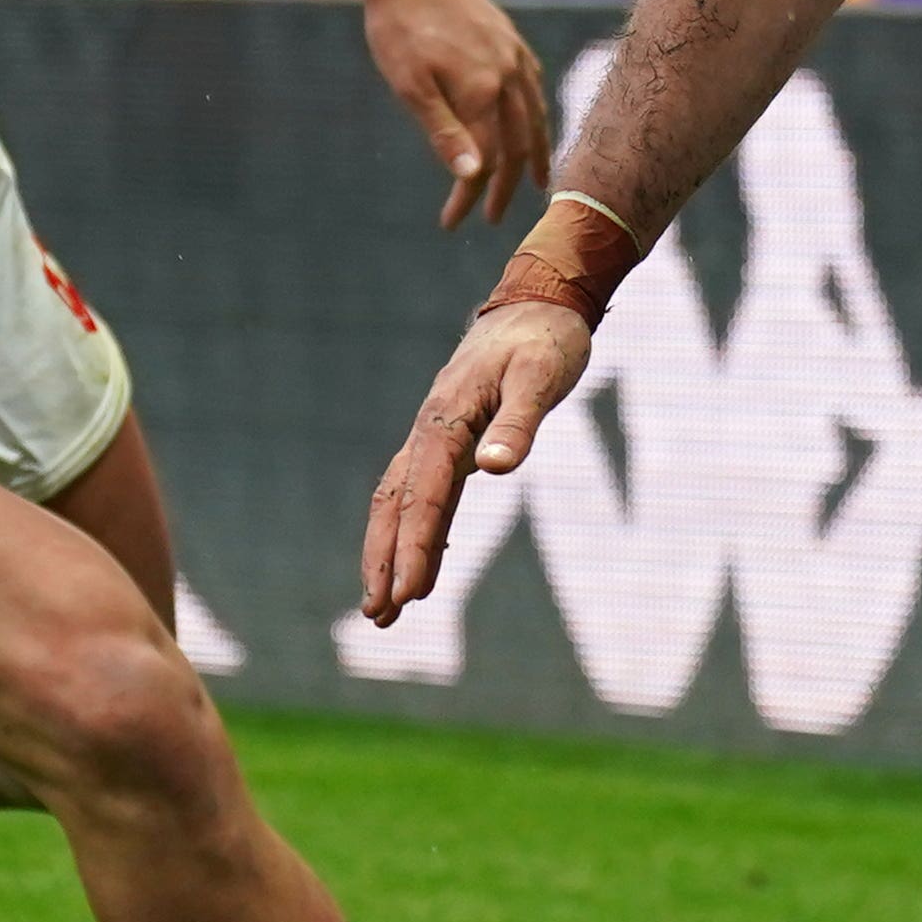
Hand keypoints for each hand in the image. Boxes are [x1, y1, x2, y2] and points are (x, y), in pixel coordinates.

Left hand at [359, 0, 550, 227]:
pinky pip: (532, 87)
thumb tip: (472, 177)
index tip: (452, 223)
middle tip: (495, 218)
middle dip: (506, 186)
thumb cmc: (398, 28)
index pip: (485, 161)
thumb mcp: (410, 85)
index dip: (470, 197)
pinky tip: (529, 123)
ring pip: (534, 116)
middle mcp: (509, 76)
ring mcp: (514, 55)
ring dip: (534, 154)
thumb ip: (443, 131)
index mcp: (484, 92)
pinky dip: (534, 116)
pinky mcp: (510, 38)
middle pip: (518, 145)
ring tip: (534, 181)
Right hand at [363, 300, 591, 622]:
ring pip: (399, 502)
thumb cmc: (544, 341)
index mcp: (446, 418)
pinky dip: (413, 534)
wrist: (536, 305)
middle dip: (383, 560)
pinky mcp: (448, 442)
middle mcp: (430, 431)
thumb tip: (496, 468)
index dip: (414, 546)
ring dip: (388, 553)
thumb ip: (519, 423)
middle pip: (395, 504)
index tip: (408, 594)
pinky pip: (421, 495)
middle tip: (377, 615)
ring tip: (383, 610)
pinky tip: (418, 571)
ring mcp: (435, 437)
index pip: (424, 493)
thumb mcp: (541, 377)